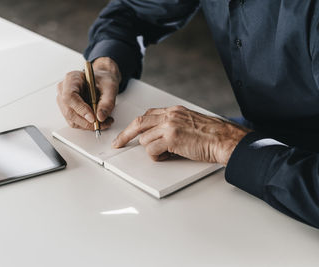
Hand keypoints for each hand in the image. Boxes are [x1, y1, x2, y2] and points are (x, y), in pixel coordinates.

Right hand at [57, 57, 120, 129]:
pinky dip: (88, 125)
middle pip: (69, 111)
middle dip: (87, 121)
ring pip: (72, 120)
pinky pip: (75, 123)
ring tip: (104, 122)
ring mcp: (63, 102)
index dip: (80, 109)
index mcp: (71, 79)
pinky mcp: (68, 111)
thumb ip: (107, 102)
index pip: (69, 96)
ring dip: (89, 125)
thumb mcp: (110, 87)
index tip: (93, 118)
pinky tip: (98, 121)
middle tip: (103, 123)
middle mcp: (63, 90)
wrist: (101, 82)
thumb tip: (100, 117)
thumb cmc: (103, 81)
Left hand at [112, 105, 250, 164]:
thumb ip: (173, 126)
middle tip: (118, 143)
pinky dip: (158, 156)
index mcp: (174, 111)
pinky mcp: (172, 138)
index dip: (136, 125)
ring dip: (152, 150)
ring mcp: (170, 126)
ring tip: (168, 153)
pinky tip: (170, 156)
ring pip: (145, 139)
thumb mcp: (189, 123)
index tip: (129, 132)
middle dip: (125, 134)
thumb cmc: (212, 135)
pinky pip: (152, 150)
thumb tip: (157, 137)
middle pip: (139, 122)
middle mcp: (170, 115)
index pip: (148, 115)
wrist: (225, 139)